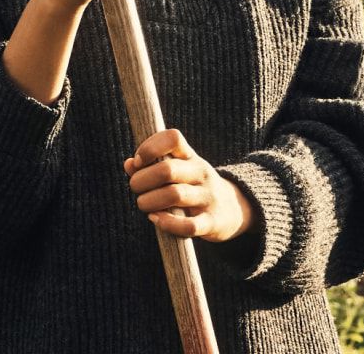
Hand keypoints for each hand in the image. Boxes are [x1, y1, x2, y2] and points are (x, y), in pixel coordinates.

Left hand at [124, 128, 255, 242]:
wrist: (234, 210)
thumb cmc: (193, 187)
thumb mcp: (178, 171)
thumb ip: (151, 166)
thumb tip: (129, 164)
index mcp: (191, 157)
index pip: (173, 138)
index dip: (150, 147)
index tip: (138, 161)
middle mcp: (201, 173)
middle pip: (167, 170)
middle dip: (142, 180)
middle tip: (135, 188)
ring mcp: (208, 197)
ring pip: (175, 195)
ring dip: (149, 202)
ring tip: (143, 205)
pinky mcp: (211, 222)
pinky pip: (188, 226)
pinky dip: (167, 224)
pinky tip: (155, 219)